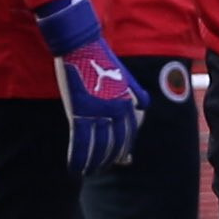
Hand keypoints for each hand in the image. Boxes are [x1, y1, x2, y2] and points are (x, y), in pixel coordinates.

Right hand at [33, 0, 148, 174]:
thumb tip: (143, 106)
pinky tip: (74, 170)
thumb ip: (135, 93)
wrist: (81, 45)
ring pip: (97, 148)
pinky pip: (80, 143)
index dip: (123, 151)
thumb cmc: (101, 59)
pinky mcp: (79, 112)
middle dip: (108, 160)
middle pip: (114, 145)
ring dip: (93, 164)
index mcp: (128, 103)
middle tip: (100, 169)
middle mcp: (116, 111)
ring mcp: (97, 113)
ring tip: (88, 173)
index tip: (119, 161)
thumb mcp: (125, 76)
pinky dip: (77, 159)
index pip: (128, 136)